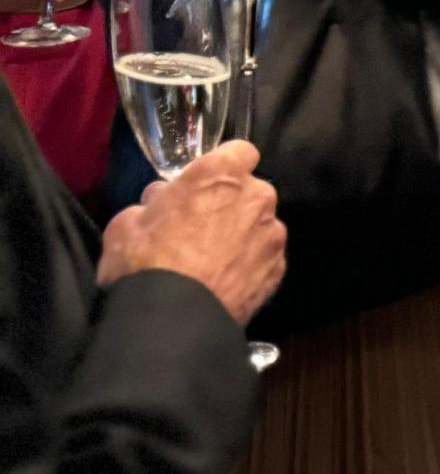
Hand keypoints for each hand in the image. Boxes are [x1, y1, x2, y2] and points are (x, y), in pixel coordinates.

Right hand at [95, 141, 286, 326]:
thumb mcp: (126, 223)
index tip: (205, 186)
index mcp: (221, 174)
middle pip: (251, 190)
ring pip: (260, 223)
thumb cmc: (144, 264)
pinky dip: (250, 263)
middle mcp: (256, 195)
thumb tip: (163, 199)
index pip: (238, 151)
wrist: (170, 322)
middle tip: (200, 228)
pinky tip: (225, 281)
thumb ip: (153, 203)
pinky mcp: (278, 268)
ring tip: (212, 262)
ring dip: (243, 234)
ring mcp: (272, 232)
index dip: (222, 167)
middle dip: (231, 203)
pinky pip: (264, 255)